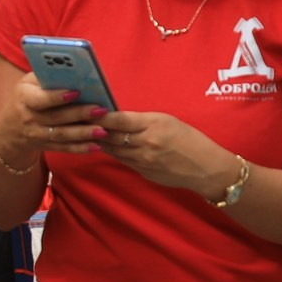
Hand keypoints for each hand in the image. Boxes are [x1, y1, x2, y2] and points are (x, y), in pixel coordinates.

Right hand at [8, 73, 104, 160]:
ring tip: (103, 130)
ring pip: (61, 135)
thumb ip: (49, 77)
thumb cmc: (28, 96)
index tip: (77, 92)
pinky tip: (96, 146)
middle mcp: (29, 118)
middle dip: (79, 114)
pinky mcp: (46, 145)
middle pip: (56, 117)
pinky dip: (81, 148)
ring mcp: (37, 134)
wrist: (10, 128)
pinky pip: (64, 148)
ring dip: (83, 133)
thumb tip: (77, 71)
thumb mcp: (30, 83)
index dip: (57, 97)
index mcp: (25, 98)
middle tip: (101, 110)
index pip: (40, 99)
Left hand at [95, 110, 227, 196]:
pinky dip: (111, 151)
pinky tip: (103, 146)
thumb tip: (119, 120)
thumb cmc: (191, 140)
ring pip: (111, 149)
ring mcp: (142, 160)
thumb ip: (143, 121)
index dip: (100, 116)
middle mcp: (145, 143)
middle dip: (92, 128)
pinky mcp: (141, 171)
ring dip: (97, 141)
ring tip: (83, 133)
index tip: (86, 110)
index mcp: (154, 125)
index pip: (119, 120)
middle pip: (110, 135)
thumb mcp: (170, 122)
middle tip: (77, 121)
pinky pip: (121, 159)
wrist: (205, 168)